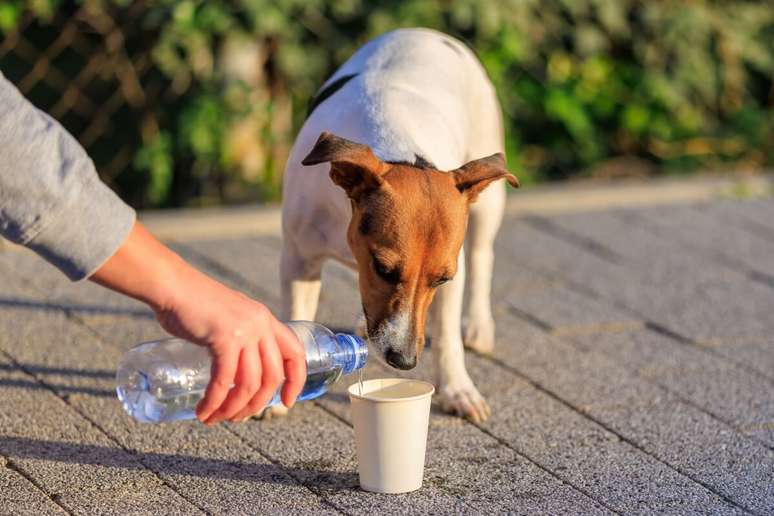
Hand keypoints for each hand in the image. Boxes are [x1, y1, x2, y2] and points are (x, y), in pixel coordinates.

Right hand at [154, 270, 305, 423]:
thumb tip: (233, 369)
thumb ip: (237, 336)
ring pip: (249, 383)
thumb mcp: (228, 317)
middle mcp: (260, 324)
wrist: (171, 285)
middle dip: (257, 404)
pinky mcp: (224, 338)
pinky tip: (203, 411)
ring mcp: (244, 330)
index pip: (295, 352)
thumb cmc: (191, 303)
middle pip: (272, 376)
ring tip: (215, 419)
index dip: (296, 380)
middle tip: (237, 418)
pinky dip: (214, 401)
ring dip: (233, 408)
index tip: (287, 402)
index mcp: (265, 319)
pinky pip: (224, 380)